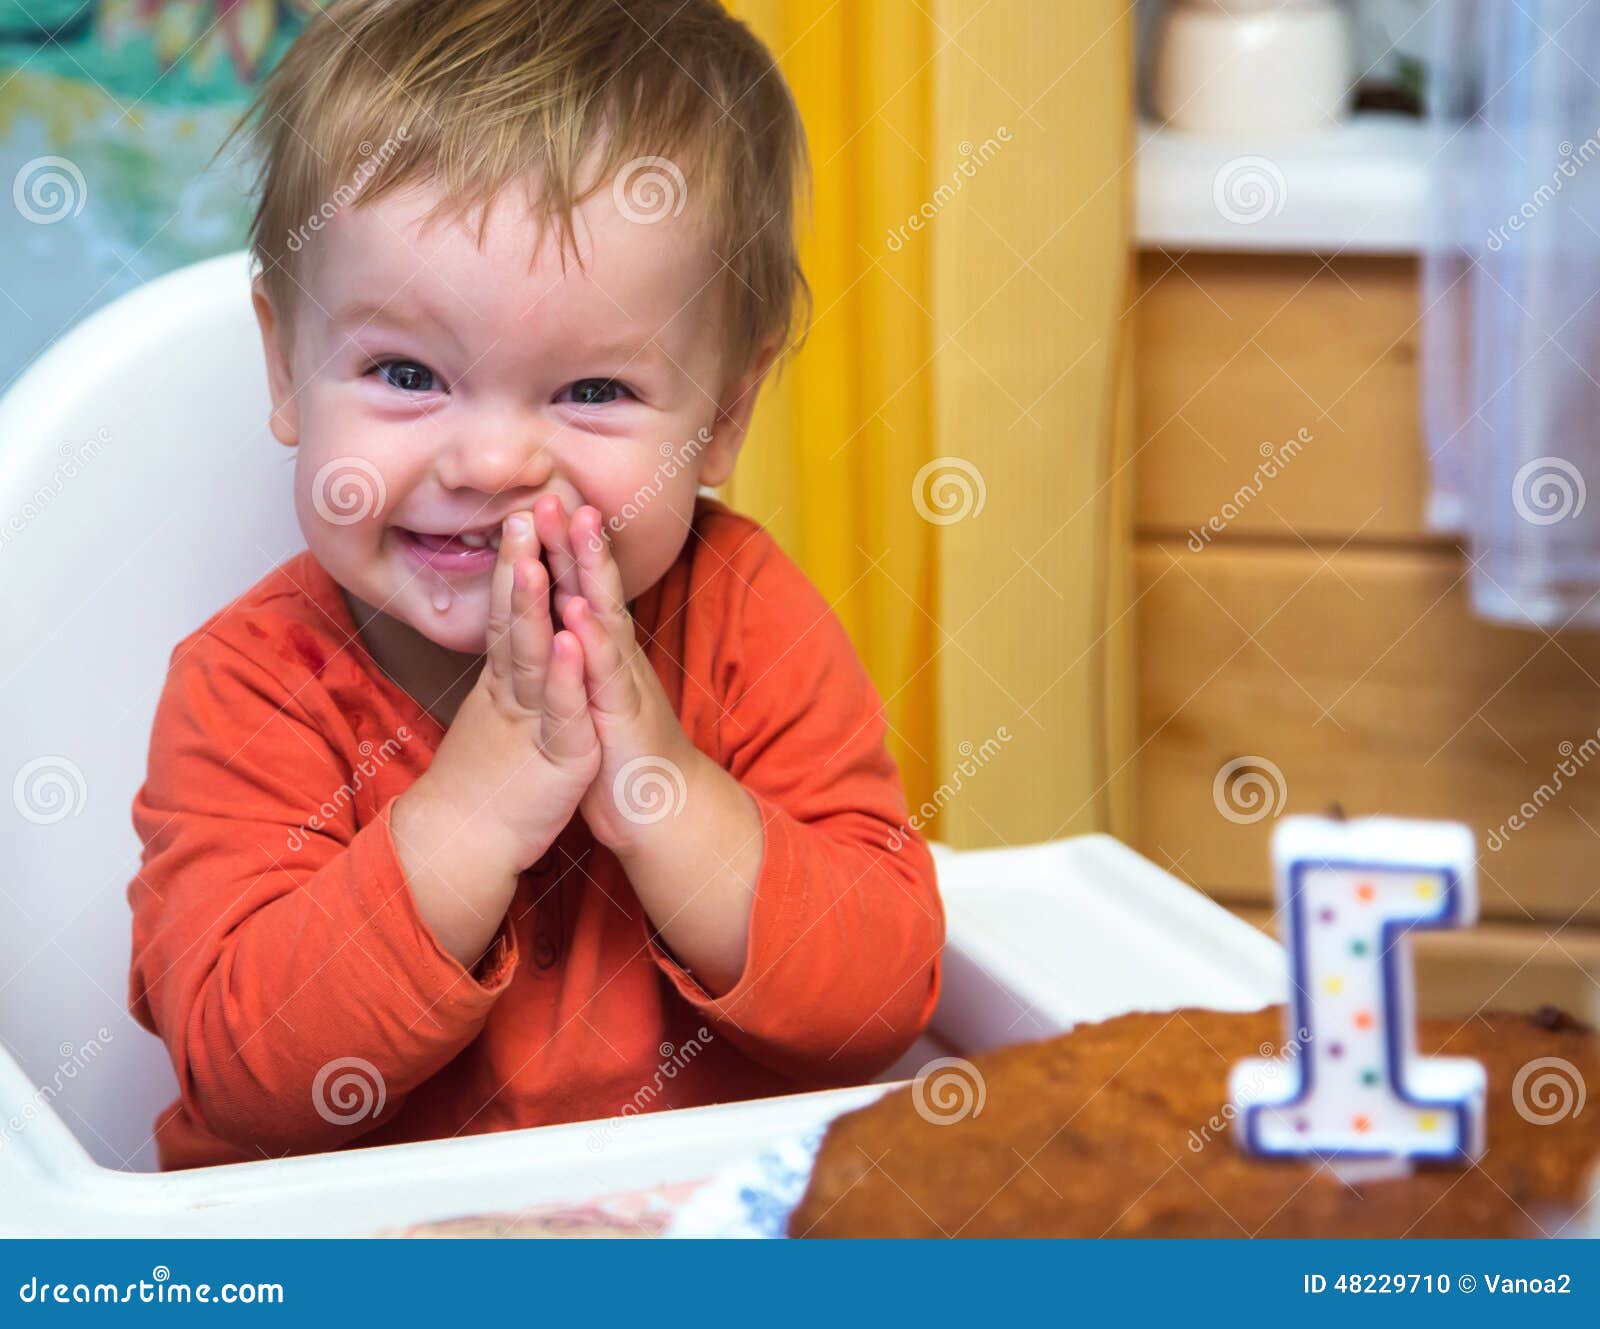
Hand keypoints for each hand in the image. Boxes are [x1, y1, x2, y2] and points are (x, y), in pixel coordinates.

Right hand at [405, 509, 600, 872]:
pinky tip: (567, 639)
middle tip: (521, 512)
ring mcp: (532, 720)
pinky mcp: (556, 754)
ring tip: (532, 558)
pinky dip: (561, 674)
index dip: (514, 564)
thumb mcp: (500, 718)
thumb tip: (510, 640)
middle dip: (519, 565)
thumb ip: (506, 677)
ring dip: (532, 606)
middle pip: (515, 619)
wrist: (466, 846)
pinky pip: (558, 709)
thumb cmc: (486, 784)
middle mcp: (514, 691)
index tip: (520, 515)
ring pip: (531, 655)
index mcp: (507, 681)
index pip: (510, 611)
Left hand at [532, 496, 698, 856]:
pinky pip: (606, 677)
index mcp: (602, 654)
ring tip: (578, 527)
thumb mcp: (594, 698)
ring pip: (606, 618)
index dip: (563, 547)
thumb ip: (583, 660)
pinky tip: (580, 614)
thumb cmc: (621, 755)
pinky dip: (593, 644)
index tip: (543, 500)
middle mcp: (616, 660)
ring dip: (592, 571)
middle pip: (596, 588)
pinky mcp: (623, 721)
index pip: (581, 589)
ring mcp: (623, 686)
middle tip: (559, 490)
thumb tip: (565, 622)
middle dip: (577, 539)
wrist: (661, 814)